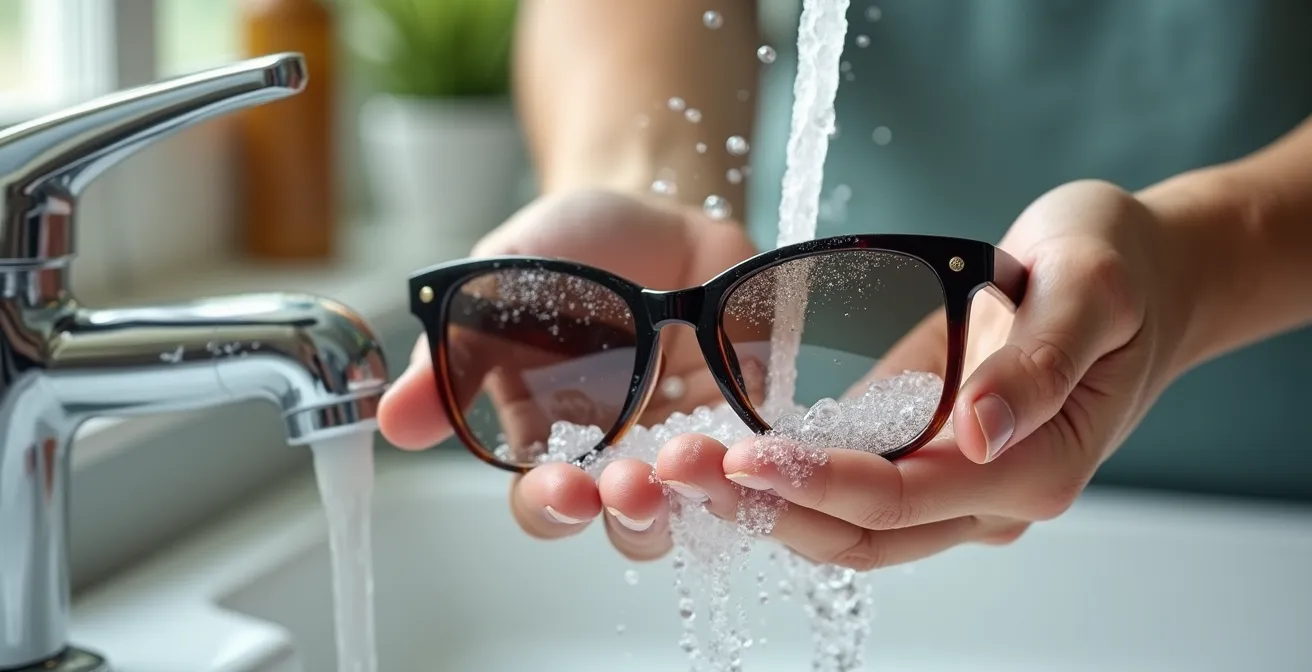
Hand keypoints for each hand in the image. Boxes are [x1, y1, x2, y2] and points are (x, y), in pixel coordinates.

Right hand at [378, 189, 758, 559]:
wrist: (654, 205)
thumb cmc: (569, 249)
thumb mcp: (500, 283)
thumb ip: (454, 350)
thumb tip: (391, 420)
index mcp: (552, 436)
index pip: (546, 502)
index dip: (553, 507)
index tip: (566, 490)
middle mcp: (622, 452)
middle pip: (625, 521)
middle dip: (630, 514)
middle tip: (634, 487)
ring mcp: (689, 437)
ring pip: (697, 503)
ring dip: (693, 494)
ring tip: (690, 460)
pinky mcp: (750, 414)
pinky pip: (762, 456)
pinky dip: (761, 457)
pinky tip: (757, 443)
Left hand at [659, 179, 1197, 568]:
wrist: (1147, 276)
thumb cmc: (1122, 267)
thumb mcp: (1090, 284)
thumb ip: (1039, 360)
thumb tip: (978, 431)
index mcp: (1034, 463)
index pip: (902, 498)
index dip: (817, 483)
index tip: (743, 456)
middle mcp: (994, 492)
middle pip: (863, 533)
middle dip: (769, 509)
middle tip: (683, 469)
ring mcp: (962, 483)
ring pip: (852, 527)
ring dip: (770, 506)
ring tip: (688, 466)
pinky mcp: (934, 457)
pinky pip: (857, 491)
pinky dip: (794, 482)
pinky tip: (735, 454)